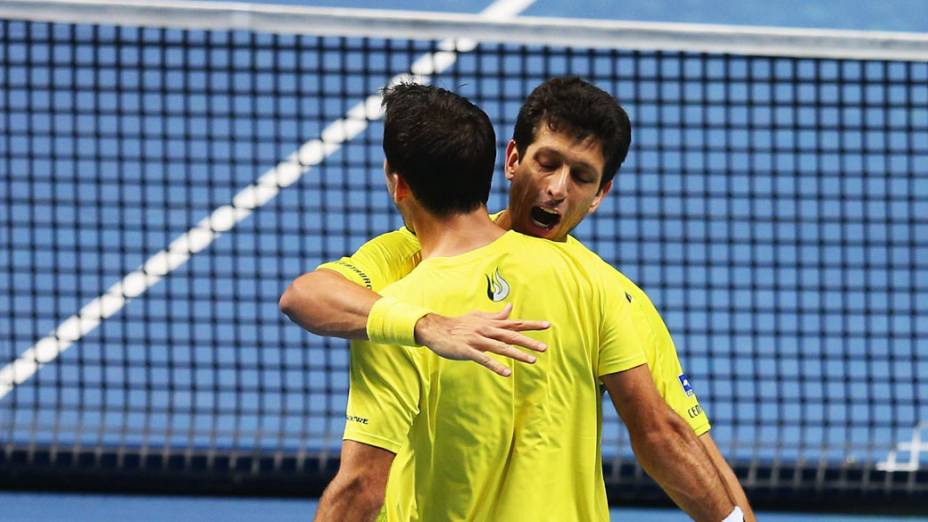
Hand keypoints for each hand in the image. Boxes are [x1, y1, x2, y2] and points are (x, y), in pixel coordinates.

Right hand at [413, 303, 548, 376]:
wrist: (436, 330)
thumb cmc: (458, 324)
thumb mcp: (478, 317)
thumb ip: (496, 315)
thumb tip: (511, 307)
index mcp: (491, 324)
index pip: (515, 323)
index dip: (531, 325)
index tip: (547, 326)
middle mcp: (487, 330)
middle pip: (511, 336)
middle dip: (529, 342)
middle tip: (544, 348)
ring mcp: (477, 340)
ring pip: (501, 348)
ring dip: (517, 354)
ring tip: (532, 361)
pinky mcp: (468, 350)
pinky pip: (484, 360)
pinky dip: (496, 366)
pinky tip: (506, 373)